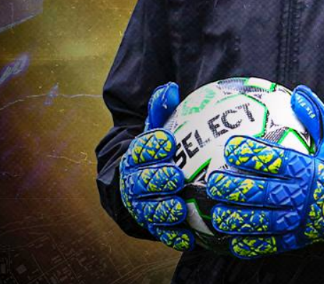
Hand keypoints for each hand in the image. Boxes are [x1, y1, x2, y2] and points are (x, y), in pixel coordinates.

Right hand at [119, 82, 193, 251]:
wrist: (144, 181)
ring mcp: (143, 205)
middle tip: (176, 176)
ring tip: (179, 207)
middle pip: (142, 182)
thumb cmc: (160, 150)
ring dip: (163, 209)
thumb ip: (162, 109)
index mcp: (136, 156)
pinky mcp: (154, 226)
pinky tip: (188, 235)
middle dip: (157, 179)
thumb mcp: (159, 127)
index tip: (168, 141)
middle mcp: (135, 182)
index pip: (140, 150)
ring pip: (149, 209)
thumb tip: (169, 88)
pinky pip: (162, 232)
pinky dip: (174, 235)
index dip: (152, 146)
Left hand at [206, 85, 323, 258]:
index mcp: (309, 168)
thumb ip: (315, 115)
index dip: (252, 154)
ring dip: (237, 218)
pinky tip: (232, 241)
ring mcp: (299, 220)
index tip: (231, 147)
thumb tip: (297, 91)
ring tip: (217, 213)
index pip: (275, 160)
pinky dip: (251, 244)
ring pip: (261, 221)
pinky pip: (271, 244)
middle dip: (234, 188)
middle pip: (262, 192)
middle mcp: (302, 195)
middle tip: (213, 182)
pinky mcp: (298, 238)